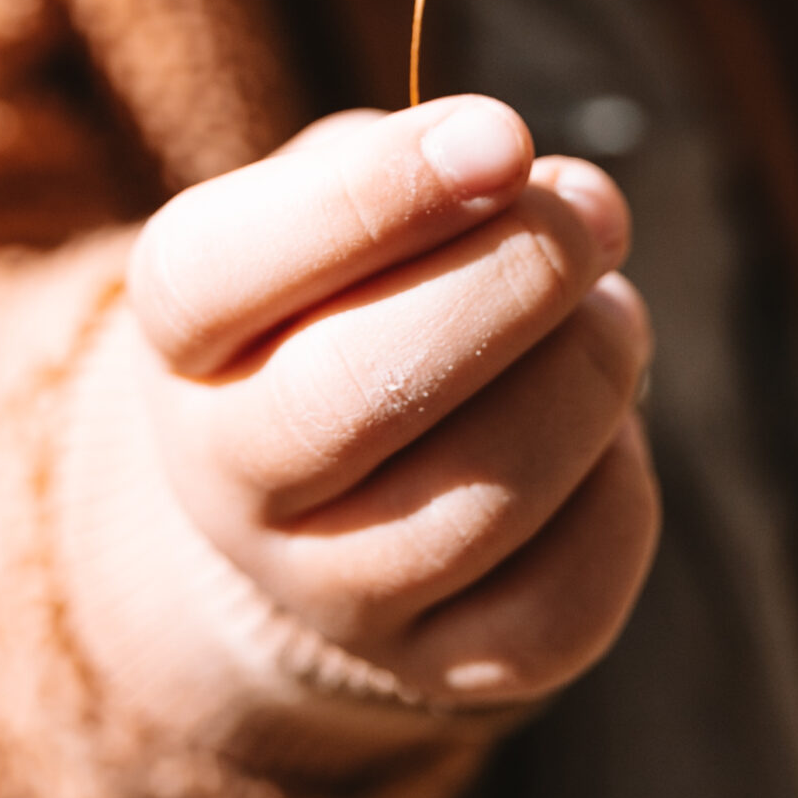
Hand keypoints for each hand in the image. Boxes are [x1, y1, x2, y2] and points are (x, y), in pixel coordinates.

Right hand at [124, 96, 657, 706]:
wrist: (328, 489)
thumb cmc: (351, 295)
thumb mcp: (342, 201)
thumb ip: (421, 168)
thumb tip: (548, 188)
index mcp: (181, 338)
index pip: (218, 272)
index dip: (375, 195)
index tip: (499, 133)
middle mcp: (227, 477)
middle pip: (351, 394)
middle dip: (511, 280)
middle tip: (589, 213)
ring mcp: (329, 589)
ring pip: (479, 498)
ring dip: (585, 375)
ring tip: (609, 310)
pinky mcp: (443, 664)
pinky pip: (560, 598)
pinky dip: (617, 488)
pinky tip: (606, 428)